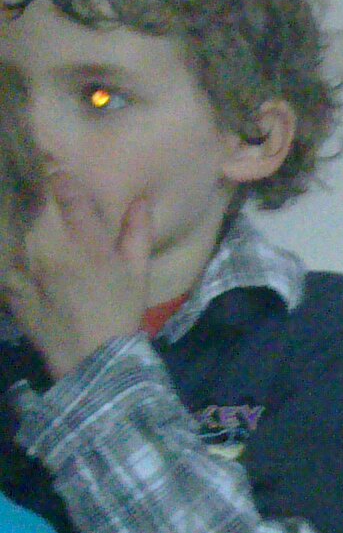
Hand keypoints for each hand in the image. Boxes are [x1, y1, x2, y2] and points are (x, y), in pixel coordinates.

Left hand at [5, 178, 152, 379]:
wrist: (89, 359)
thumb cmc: (119, 313)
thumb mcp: (138, 273)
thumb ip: (137, 233)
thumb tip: (139, 200)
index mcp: (88, 244)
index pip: (66, 190)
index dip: (60, 175)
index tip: (59, 173)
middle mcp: (51, 248)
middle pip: (32, 200)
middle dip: (35, 186)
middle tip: (33, 176)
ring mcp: (25, 265)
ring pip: (12, 220)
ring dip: (17, 210)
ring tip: (19, 201)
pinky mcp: (9, 282)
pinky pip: (3, 249)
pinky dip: (7, 240)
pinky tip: (13, 237)